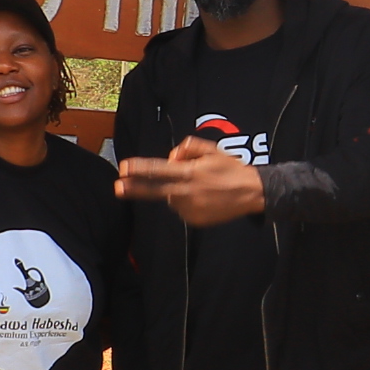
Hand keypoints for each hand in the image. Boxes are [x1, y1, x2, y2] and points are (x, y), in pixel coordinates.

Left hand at [115, 134, 270, 223]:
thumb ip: (187, 148)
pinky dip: (186, 202)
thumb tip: (171, 157)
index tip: (124, 167)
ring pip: (171, 198)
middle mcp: (187, 192)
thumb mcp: (211, 150)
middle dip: (134, 188)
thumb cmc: (231, 168)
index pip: (159, 169)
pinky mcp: (195, 221)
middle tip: (117, 188)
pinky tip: (203, 197)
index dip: (140, 168)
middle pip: (155, 190)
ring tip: (200, 186)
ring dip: (176, 191)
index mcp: (190, 172)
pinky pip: (182, 209)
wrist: (252, 193)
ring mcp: (190, 208)